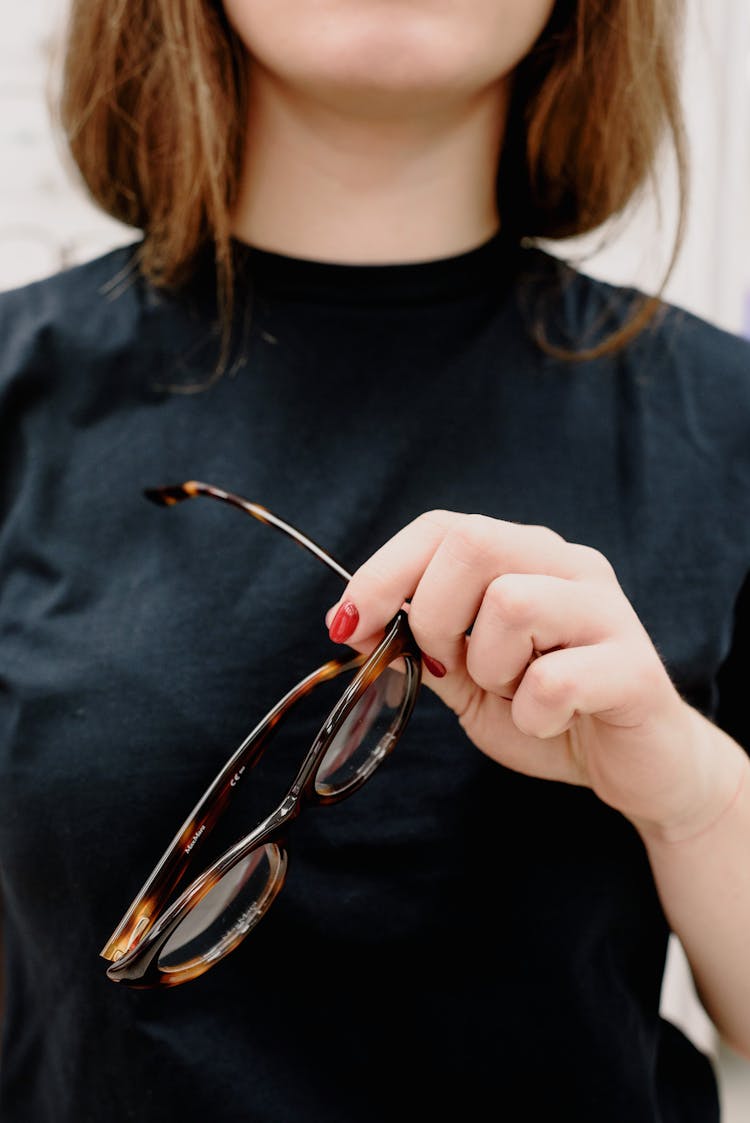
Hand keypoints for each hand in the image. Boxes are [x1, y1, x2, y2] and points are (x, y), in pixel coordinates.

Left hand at [326, 510, 734, 837]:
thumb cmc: (548, 712)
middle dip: (432, 614)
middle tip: (446, 667)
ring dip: (489, 667)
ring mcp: (606, 610)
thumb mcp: (466, 680)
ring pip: (512, 602)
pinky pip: (554, 679)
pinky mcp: (634, 666)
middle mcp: (567, 566)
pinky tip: (548, 721)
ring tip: (514, 692)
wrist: (634, 766)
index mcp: (524, 557)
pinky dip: (531, 713)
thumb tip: (350, 622)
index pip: (441, 527)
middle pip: (473, 542)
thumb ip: (416, 647)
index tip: (346, 623)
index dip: (383, 571)